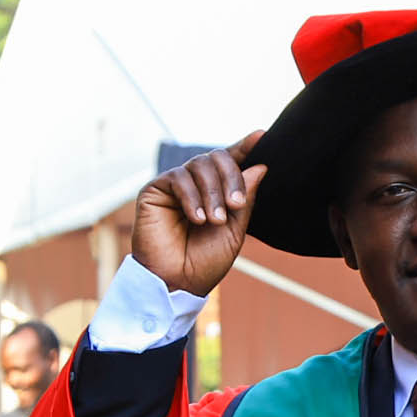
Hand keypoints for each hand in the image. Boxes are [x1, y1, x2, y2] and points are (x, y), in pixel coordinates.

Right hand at [129, 131, 267, 296]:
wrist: (177, 282)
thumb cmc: (205, 261)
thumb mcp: (235, 230)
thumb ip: (246, 199)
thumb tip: (260, 166)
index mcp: (216, 192)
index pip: (231, 162)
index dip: (245, 147)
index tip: (262, 135)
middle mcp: (196, 184)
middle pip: (217, 158)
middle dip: (231, 179)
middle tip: (235, 205)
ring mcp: (175, 184)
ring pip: (200, 166)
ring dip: (212, 193)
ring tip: (213, 221)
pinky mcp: (155, 189)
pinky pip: (178, 177)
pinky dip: (191, 197)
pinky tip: (196, 219)